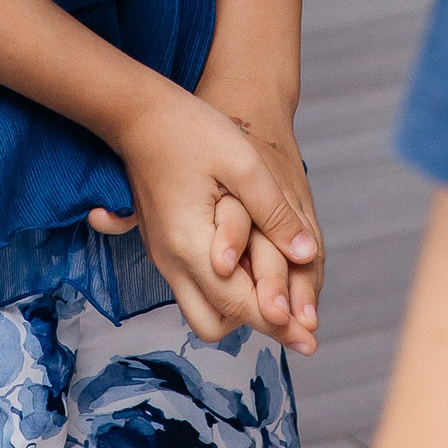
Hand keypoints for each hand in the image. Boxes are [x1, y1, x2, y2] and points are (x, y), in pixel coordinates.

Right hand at [88, 76, 320, 354]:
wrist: (137, 113)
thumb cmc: (191, 130)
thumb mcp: (243, 163)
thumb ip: (274, 212)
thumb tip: (308, 254)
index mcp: (190, 245)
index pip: (238, 304)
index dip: (278, 322)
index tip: (311, 335)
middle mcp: (171, 262)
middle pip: (213, 324)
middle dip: (254, 322)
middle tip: (292, 314)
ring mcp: (163, 256)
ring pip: (201, 309)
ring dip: (237, 306)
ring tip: (274, 289)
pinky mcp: (162, 245)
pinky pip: (194, 286)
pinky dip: (223, 288)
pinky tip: (250, 268)